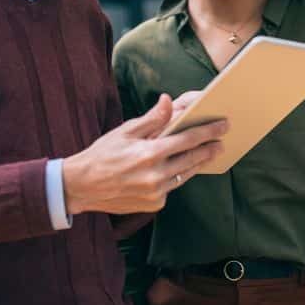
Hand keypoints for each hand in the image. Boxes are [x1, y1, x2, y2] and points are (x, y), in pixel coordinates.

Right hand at [62, 94, 227, 215]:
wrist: (81, 186)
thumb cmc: (103, 154)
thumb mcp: (125, 131)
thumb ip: (152, 118)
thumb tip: (169, 100)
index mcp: (149, 154)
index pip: (187, 139)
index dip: (208, 131)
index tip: (223, 125)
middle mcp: (155, 175)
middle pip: (192, 159)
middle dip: (209, 149)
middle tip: (222, 141)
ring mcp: (155, 192)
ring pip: (185, 175)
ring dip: (198, 164)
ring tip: (209, 154)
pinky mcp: (153, 204)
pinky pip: (171, 188)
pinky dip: (175, 178)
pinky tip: (180, 169)